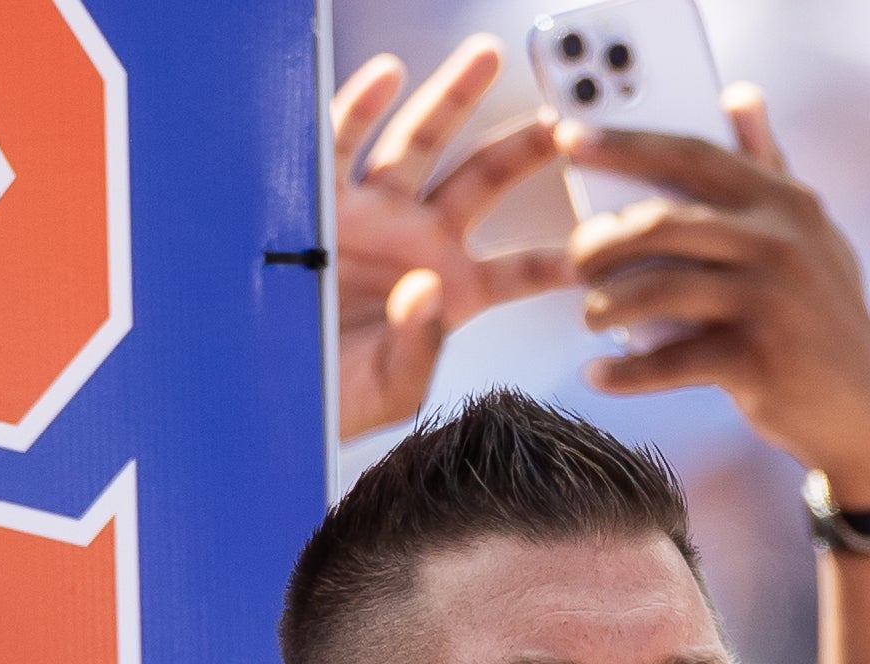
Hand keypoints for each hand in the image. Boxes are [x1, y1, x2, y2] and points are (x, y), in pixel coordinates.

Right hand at [332, 37, 572, 439]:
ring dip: (453, 96)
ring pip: (421, 142)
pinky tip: (386, 76)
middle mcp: (416, 243)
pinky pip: (340, 144)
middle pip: (484, 178)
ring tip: (485, 56)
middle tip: (564, 115)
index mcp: (450, 292)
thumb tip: (426, 287)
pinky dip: (360, 107)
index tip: (609, 239)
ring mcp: (370, 217)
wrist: (260, 398)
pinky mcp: (318, 204)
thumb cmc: (327, 401)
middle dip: (528, 142)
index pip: (523, 269)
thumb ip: (420, 347)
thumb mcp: (389, 392)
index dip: (566, 254)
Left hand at [563, 89, 869, 504]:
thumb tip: (740, 95)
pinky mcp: (757, 359)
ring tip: (590, 316)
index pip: (693, 156)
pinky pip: (667, 361)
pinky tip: (599, 376)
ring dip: (605, 306)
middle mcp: (780, 242)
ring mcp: (770, 300)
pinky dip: (624, 373)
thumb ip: (769, 167)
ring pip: (656, 289)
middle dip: (601, 242)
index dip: (625, 145)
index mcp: (785, 201)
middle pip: (662, 224)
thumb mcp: (808, 233)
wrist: (865, 410)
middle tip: (572, 261)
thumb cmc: (819, 316)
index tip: (568, 140)